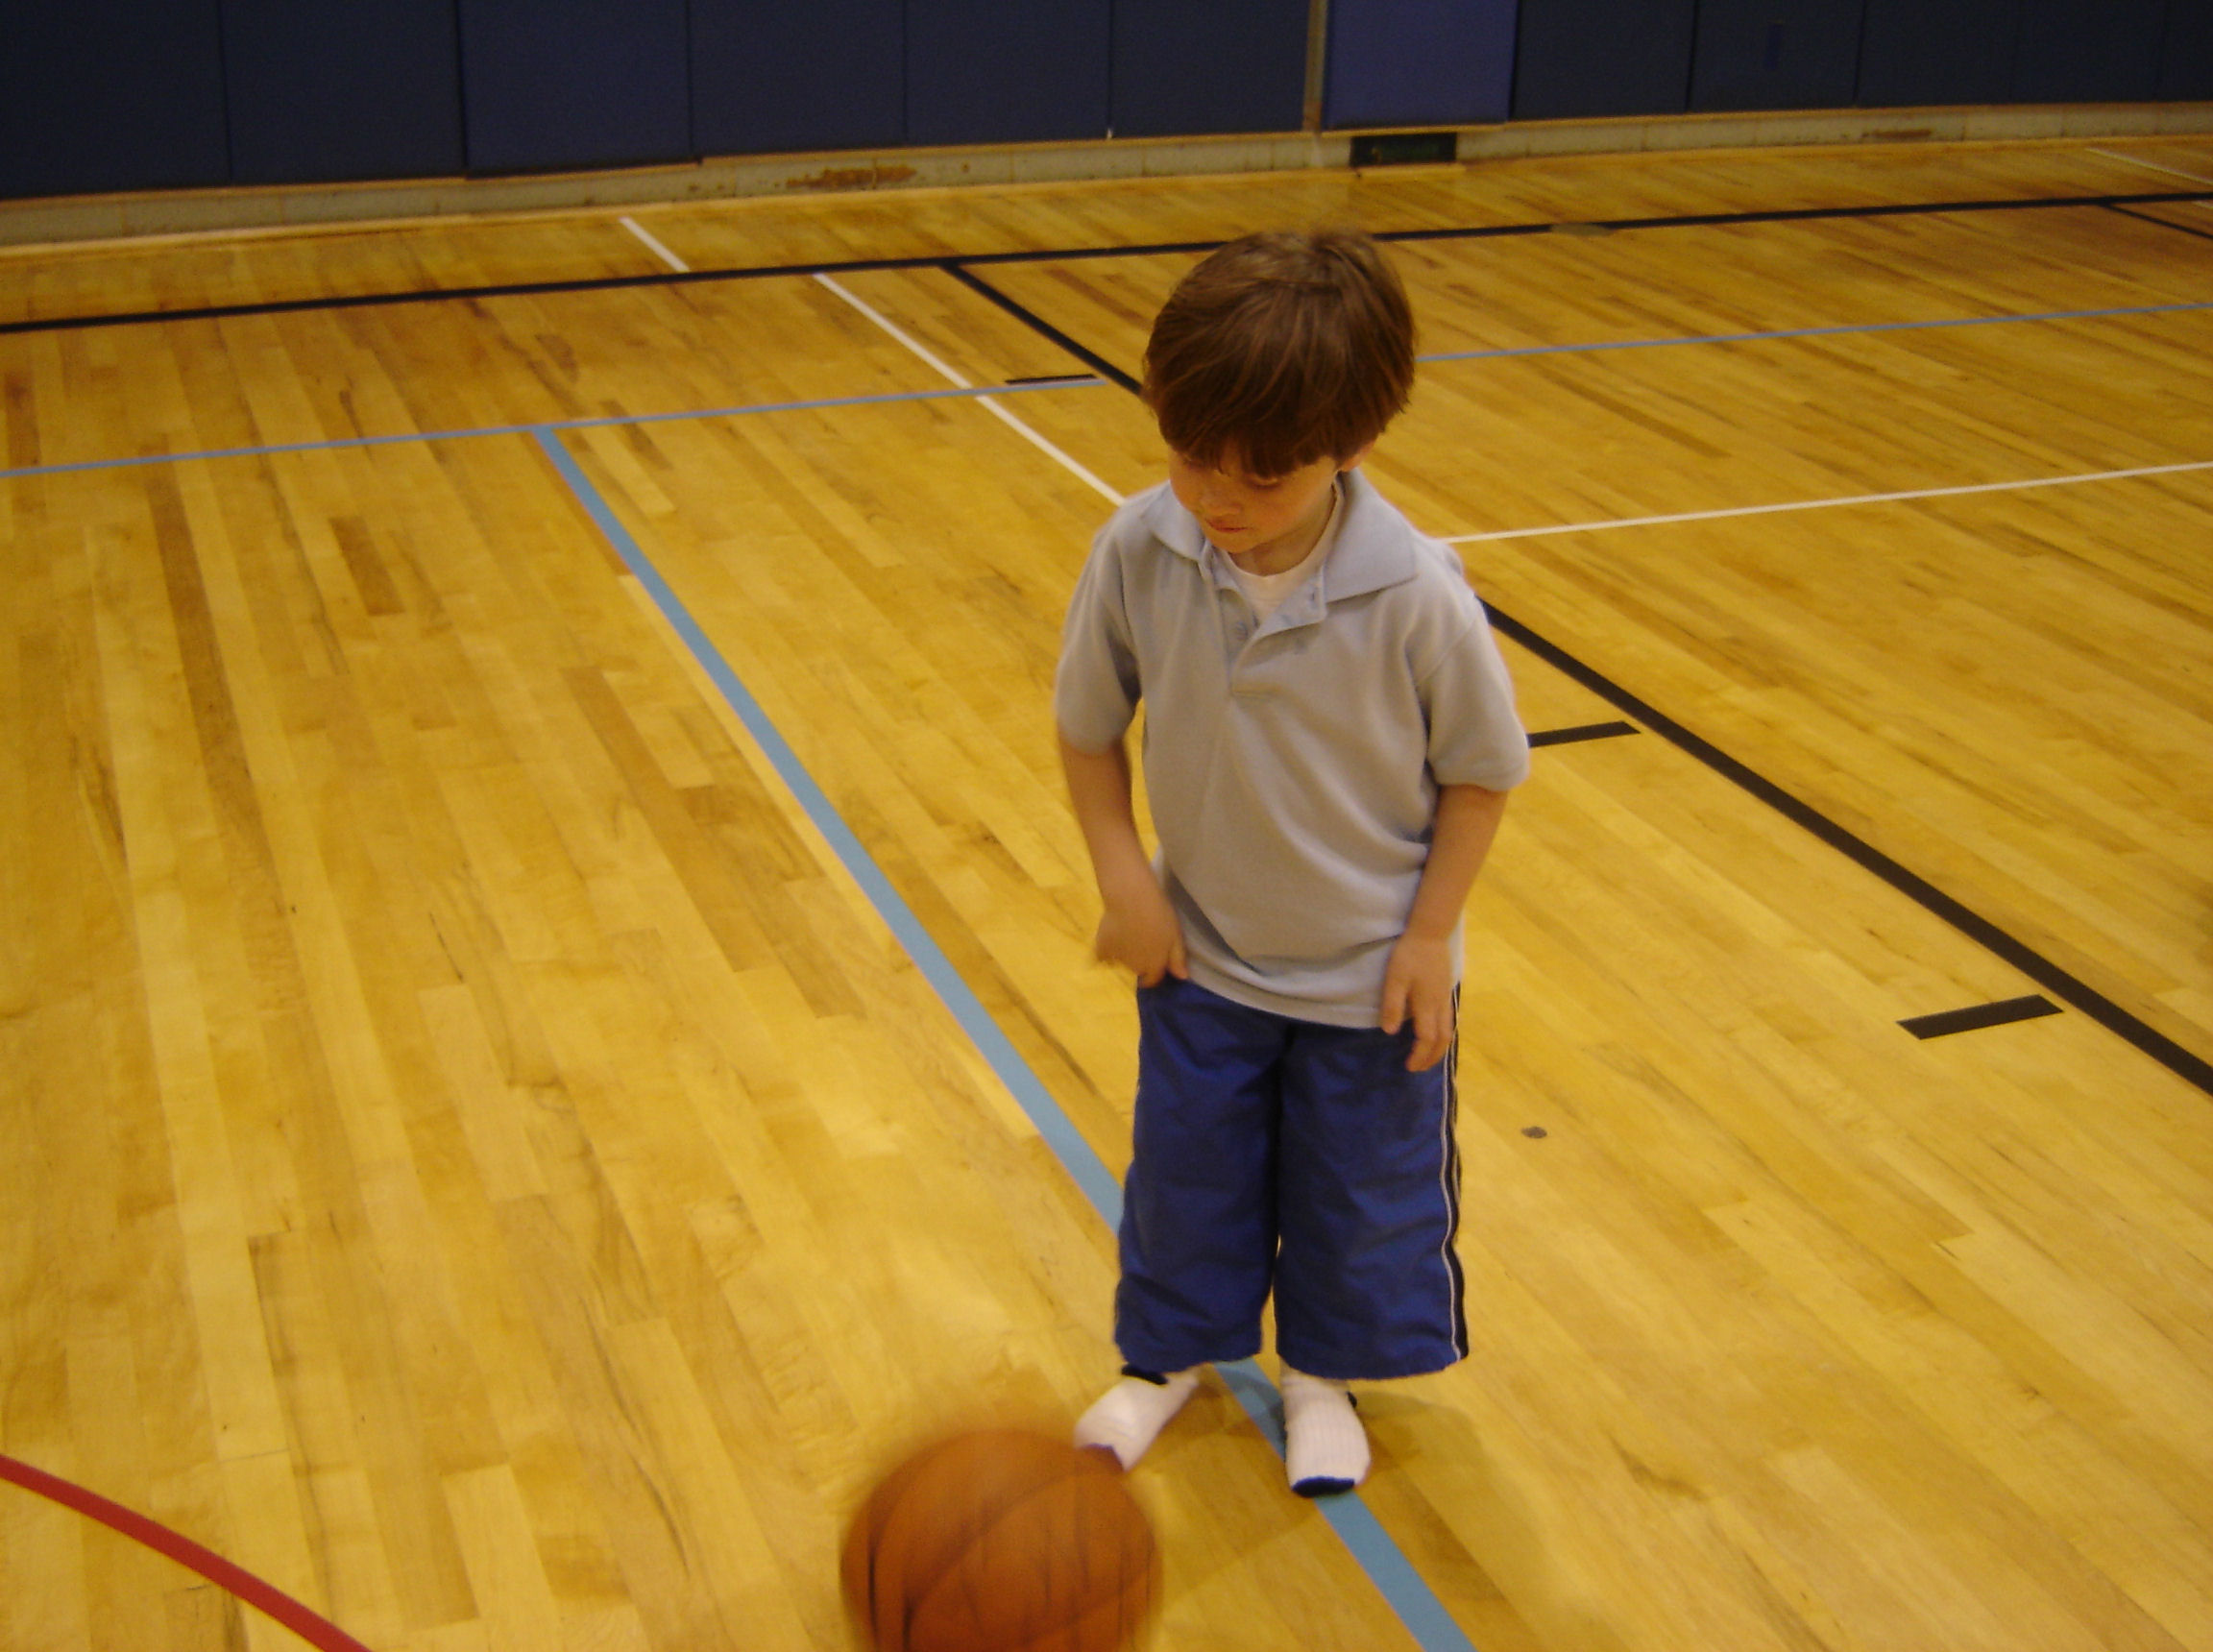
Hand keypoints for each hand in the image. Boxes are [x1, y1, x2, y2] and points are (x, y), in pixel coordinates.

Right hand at [1094, 870, 1188, 987]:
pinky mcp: (1101, 947)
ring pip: (1122, 962)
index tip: (1154, 968)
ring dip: (1125, 955)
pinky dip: (1104, 953)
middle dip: (1141, 962)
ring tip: (1128, 936)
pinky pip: (1101, 956)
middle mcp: (1135, 967)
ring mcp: (1117, 958)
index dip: (1154, 976)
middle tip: (1143, 943)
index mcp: (1154, 965)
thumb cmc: (1158, 915)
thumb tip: (1182, 977)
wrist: (1130, 899)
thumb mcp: (1176, 936)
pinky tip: (1109, 942)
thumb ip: (1177, 958)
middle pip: (1138, 970)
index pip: (1153, 980)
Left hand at [1380, 933, 1454, 1070]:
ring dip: (1439, 1048)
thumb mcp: (1394, 979)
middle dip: (1432, 1057)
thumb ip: (1393, 1005)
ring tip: (1428, 1057)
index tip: (1409, 1065)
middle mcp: (1440, 1005)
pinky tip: (1435, 1034)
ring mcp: (1446, 998)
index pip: (1426, 1038)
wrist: (1430, 933)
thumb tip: (1389, 1032)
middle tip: (1419, 1068)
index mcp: (1427, 1004)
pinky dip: (1443, 1035)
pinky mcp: (1446, 991)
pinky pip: (1449, 1020)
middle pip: (1442, 1039)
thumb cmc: (1409, 955)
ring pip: (1449, 1030)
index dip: (1419, 1055)